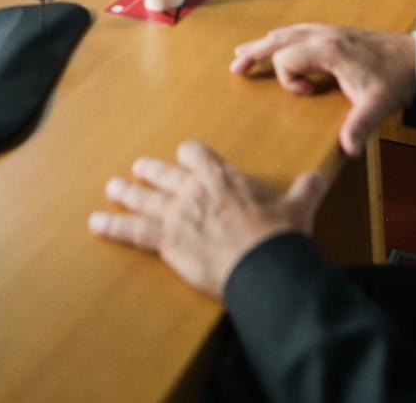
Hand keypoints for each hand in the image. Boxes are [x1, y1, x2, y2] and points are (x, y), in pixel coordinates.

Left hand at [87, 141, 326, 298]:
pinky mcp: (165, 239)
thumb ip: (306, 189)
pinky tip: (95, 224)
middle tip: (139, 170)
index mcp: (222, 177)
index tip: (185, 158)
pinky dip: (111, 227)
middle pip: (164, 173)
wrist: (264, 263)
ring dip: (125, 193)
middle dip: (150, 172)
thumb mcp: (299, 206)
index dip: (189, 156)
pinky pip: (131, 231)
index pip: (196, 154)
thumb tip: (320, 177)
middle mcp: (194, 189)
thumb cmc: (280, 235)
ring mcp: (176, 212)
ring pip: (142, 197)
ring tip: (112, 188)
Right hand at [229, 25, 415, 155]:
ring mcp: (329, 31)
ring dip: (265, 43)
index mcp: (328, 50)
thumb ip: (359, 126)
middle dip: (255, 52)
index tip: (309, 93)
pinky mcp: (336, 33)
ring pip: (287, 32)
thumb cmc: (395, 78)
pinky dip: (282, 37)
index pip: (287, 59)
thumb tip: (348, 149)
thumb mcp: (377, 105)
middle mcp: (324, 36)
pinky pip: (299, 31)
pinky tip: (278, 41)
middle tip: (235, 65)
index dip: (290, 80)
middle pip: (278, 39)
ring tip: (245, 51)